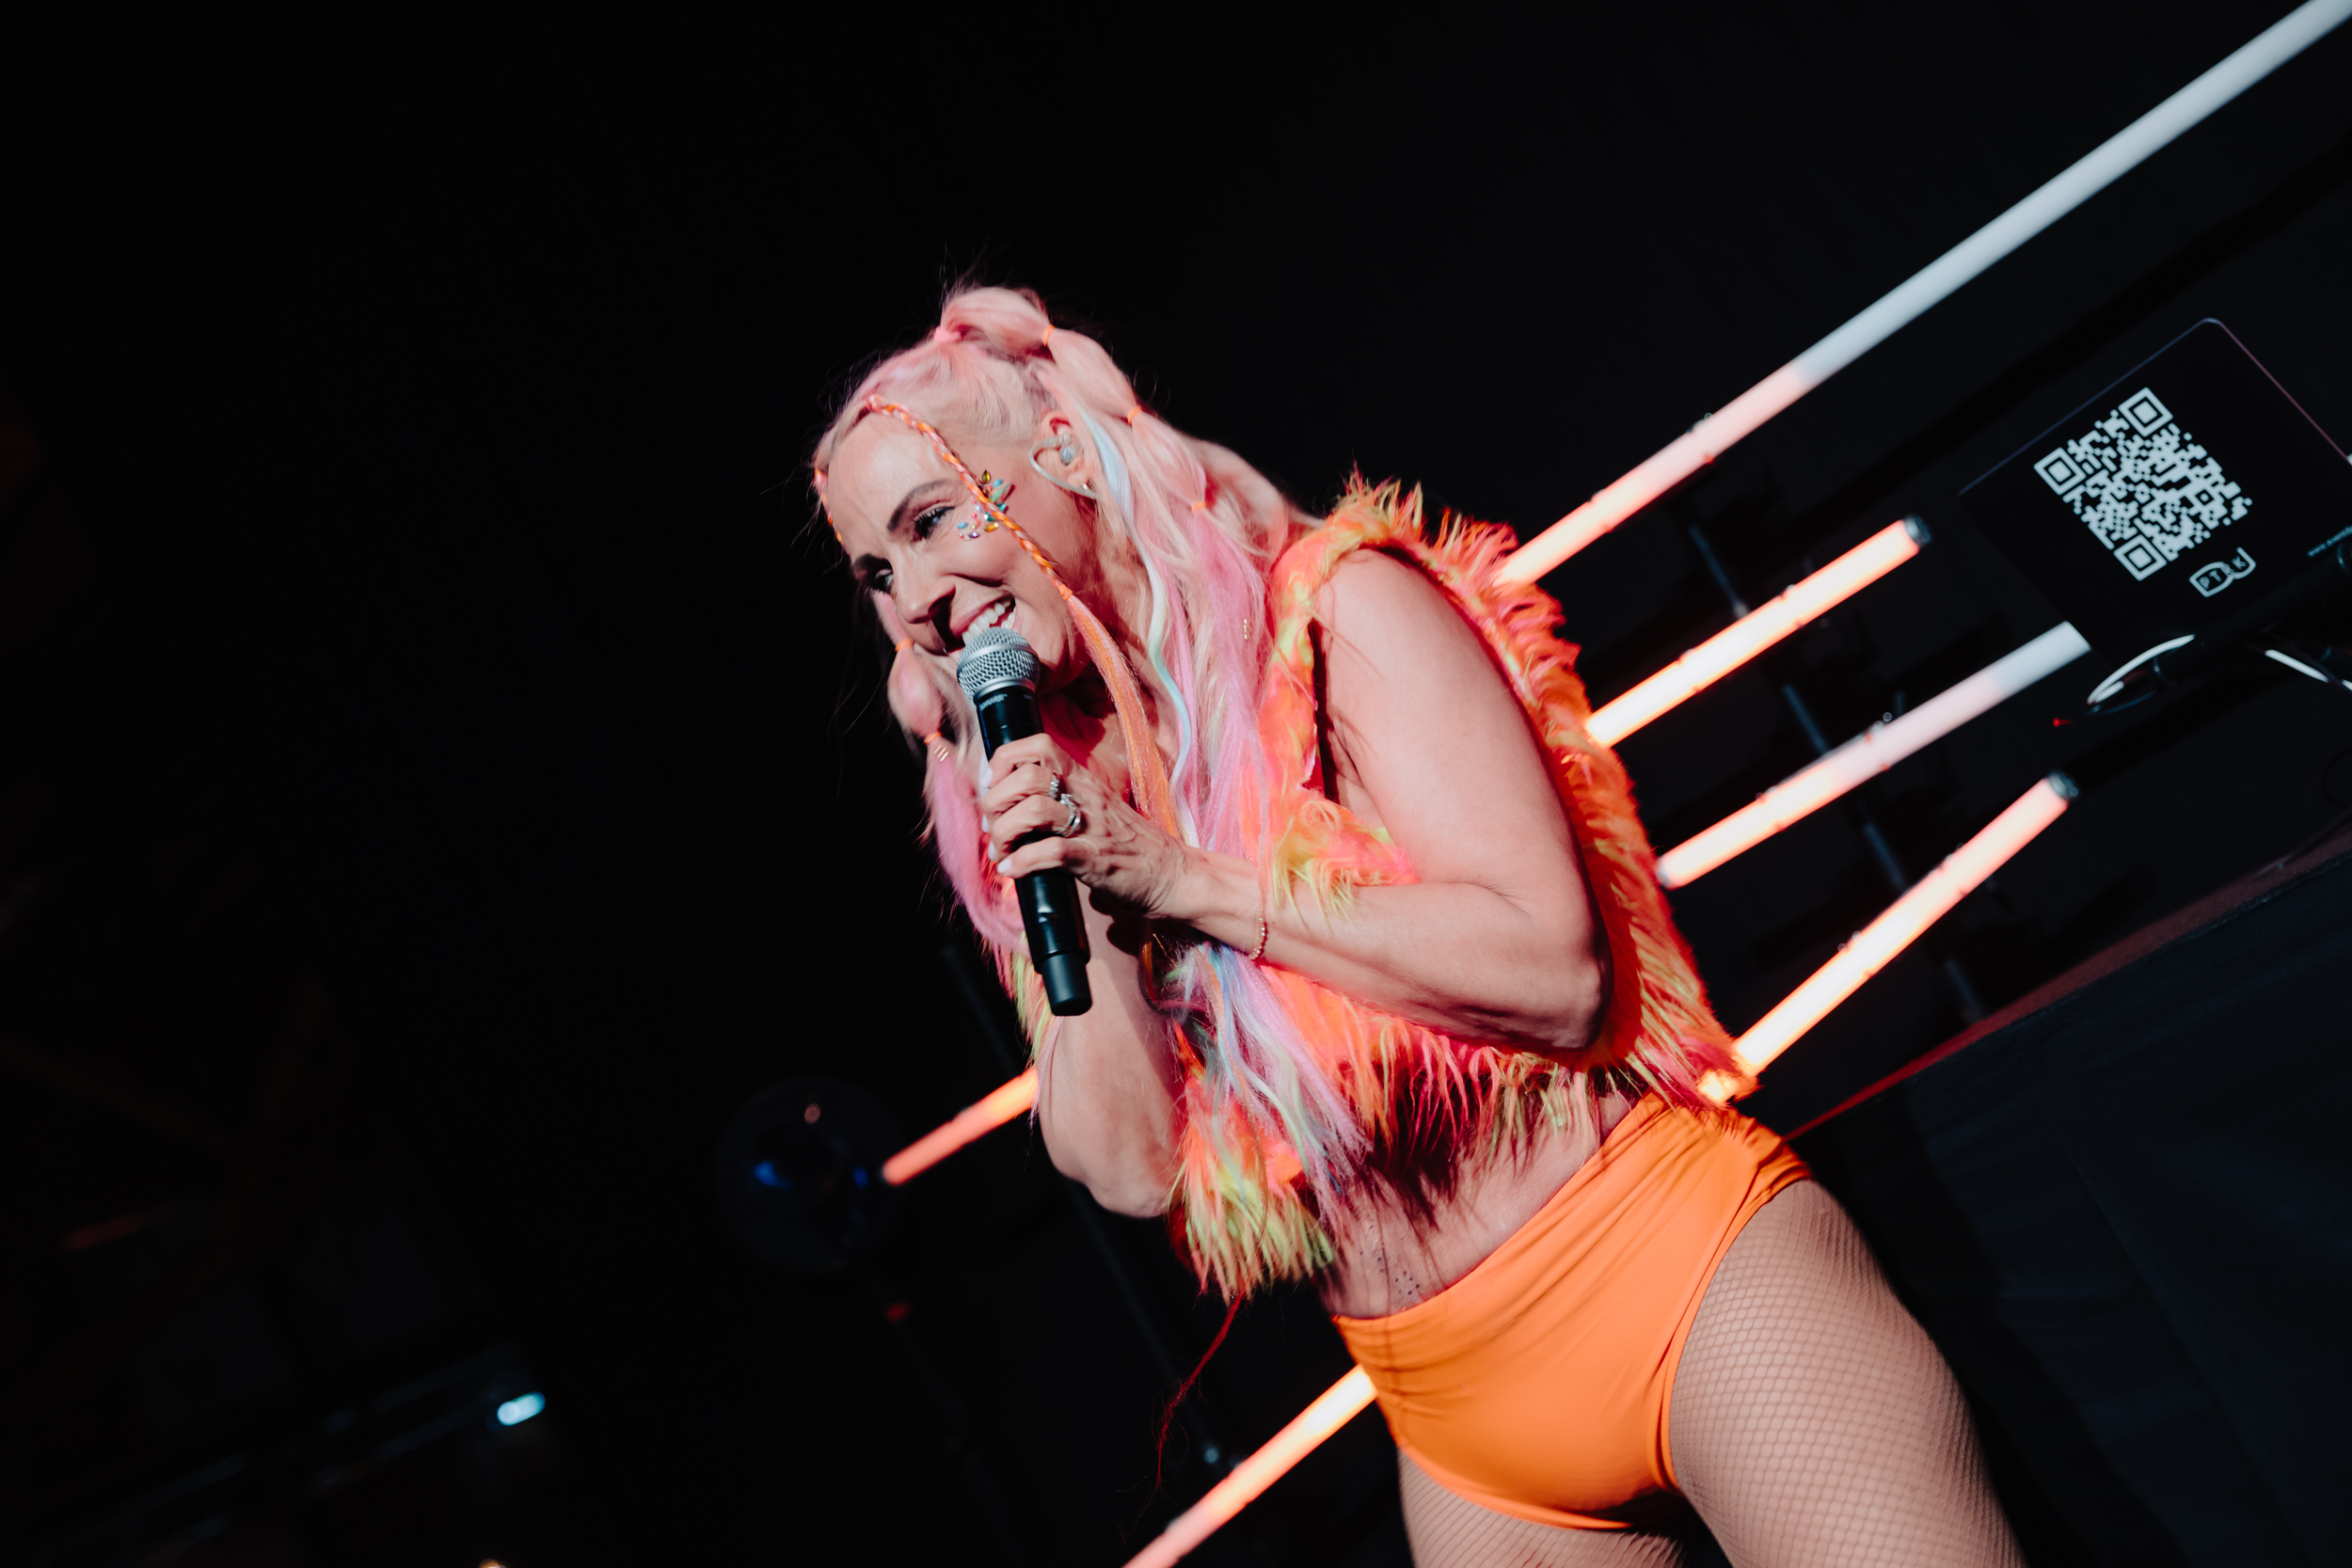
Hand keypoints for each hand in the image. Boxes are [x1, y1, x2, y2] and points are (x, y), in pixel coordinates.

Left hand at [979, 734, 1193, 915]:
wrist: (1173, 874)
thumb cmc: (1130, 845)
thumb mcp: (1095, 810)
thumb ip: (1061, 803)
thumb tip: (1012, 809)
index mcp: (1084, 780)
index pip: (1037, 745)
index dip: (1003, 762)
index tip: (993, 789)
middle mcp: (1086, 795)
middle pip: (1026, 776)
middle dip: (996, 802)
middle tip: (994, 827)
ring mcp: (1091, 826)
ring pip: (1033, 810)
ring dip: (1005, 833)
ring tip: (1001, 852)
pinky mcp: (1094, 859)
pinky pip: (1050, 852)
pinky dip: (1022, 862)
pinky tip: (1013, 870)